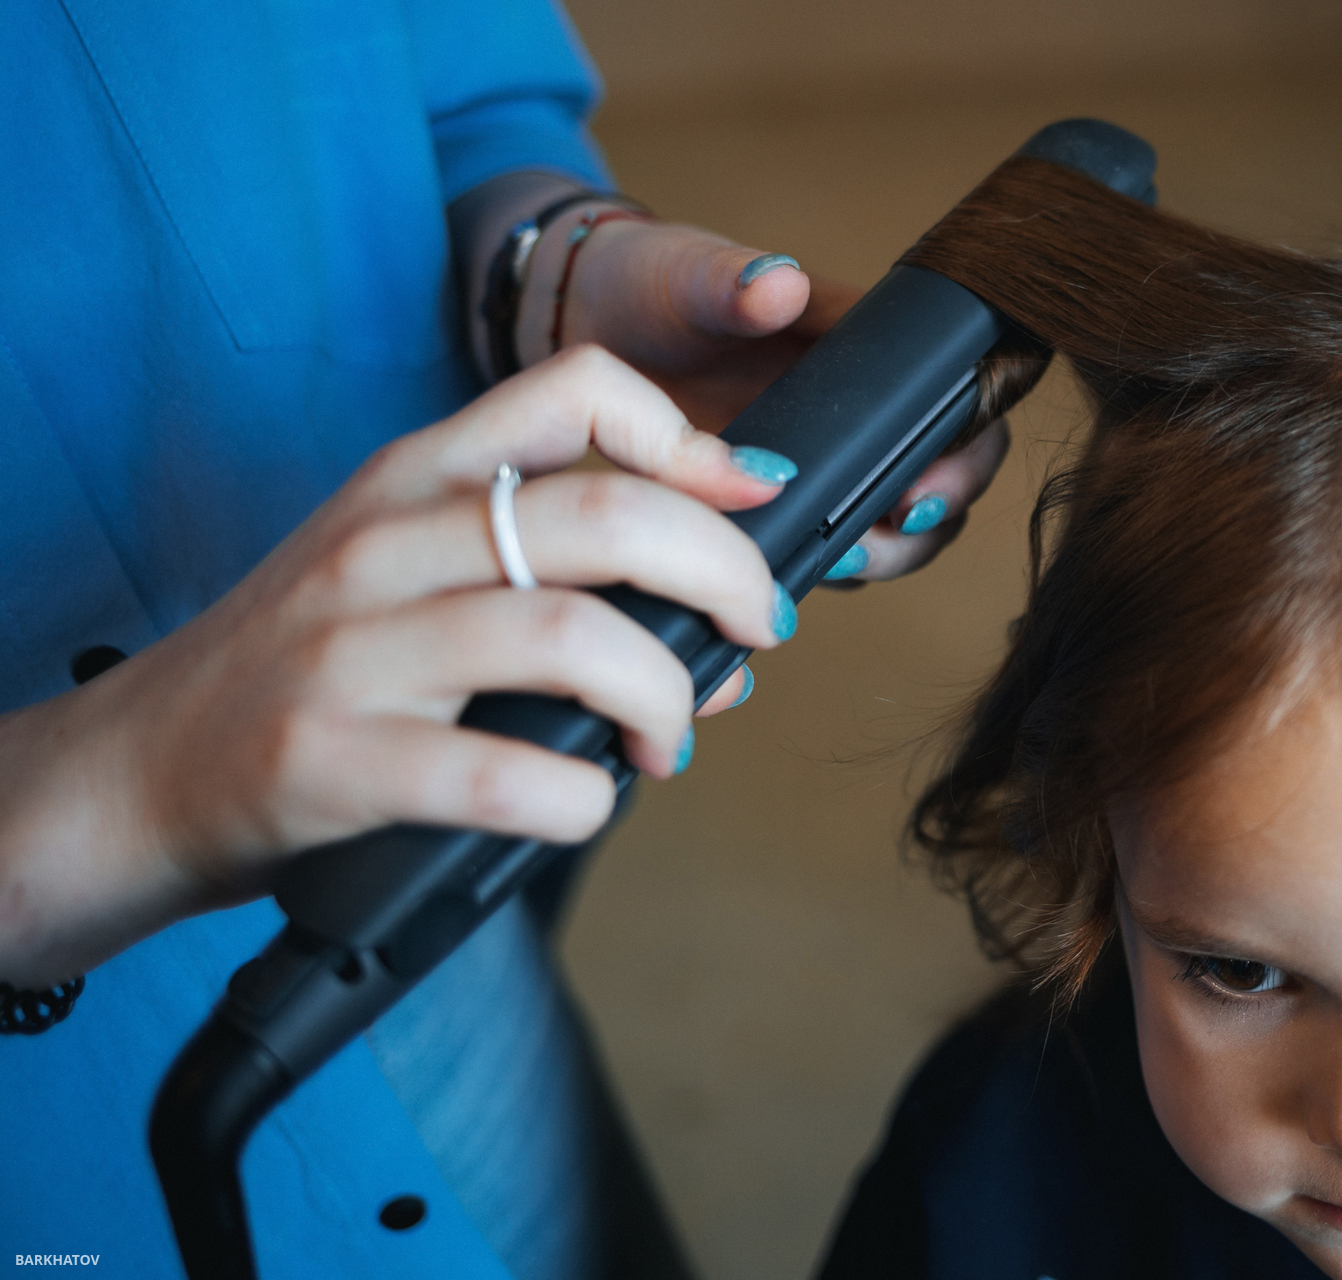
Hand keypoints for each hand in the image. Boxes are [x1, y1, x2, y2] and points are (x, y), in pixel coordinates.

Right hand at [0, 348, 782, 982]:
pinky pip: (502, 776)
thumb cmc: (301, 674)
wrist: (133, 773)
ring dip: (664, 694)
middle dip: (722, 571)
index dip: (690, 439)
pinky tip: (587, 803)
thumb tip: (722, 637)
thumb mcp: (410, 585)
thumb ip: (552, 586)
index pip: (575, 393)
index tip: (751, 495)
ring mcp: (353, 649)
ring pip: (569, 637)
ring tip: (670, 739)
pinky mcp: (329, 759)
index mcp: (412, 480)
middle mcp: (385, 544)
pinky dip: (579, 800)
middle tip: (757, 625)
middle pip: (606, 517)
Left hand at [512, 190, 1011, 583]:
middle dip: (925, 524)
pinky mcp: (781, 504)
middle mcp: (860, 410)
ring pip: (895, 528)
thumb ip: (734, 279)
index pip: (959, 399)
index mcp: (864, 347)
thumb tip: (778, 284)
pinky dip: (820, 570)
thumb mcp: (685, 272)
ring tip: (830, 564)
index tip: (919, 490)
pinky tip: (783, 576)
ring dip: (880, 558)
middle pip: (945, 479)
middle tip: (873, 540)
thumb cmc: (651, 283)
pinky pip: (827, 549)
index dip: (963, 453)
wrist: (588, 324)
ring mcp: (825, 462)